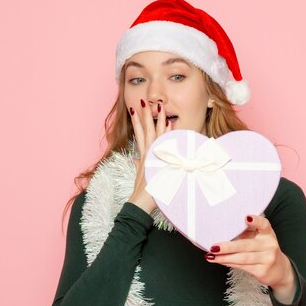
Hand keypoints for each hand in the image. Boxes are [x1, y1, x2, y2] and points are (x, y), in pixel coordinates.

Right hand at [127, 99, 171, 213]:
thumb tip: (137, 159)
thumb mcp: (144, 176)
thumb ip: (142, 165)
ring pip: (152, 135)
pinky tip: (168, 125)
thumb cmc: (146, 194)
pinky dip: (163, 135)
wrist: (140, 204)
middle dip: (145, 115)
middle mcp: (146, 155)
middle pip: (145, 130)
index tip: (140, 110)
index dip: (140, 122)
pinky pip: (159, 145)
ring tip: (155, 107)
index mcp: (144, 157)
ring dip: (154, 120)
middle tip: (144, 101)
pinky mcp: (154, 163)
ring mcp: (150, 158)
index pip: (141, 135)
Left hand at [206, 214, 297, 303]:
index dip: (256, 221)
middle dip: (228, 246)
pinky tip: (220, 261)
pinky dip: (229, 263)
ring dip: (225, 257)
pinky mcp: (262, 271)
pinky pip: (243, 267)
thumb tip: (223, 229)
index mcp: (268, 233)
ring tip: (212, 256)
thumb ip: (246, 232)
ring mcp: (267, 259)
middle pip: (246, 245)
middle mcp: (269, 245)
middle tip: (213, 246)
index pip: (264, 225)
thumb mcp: (259, 238)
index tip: (246, 217)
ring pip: (242, 258)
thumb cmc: (263, 249)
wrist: (279, 270)